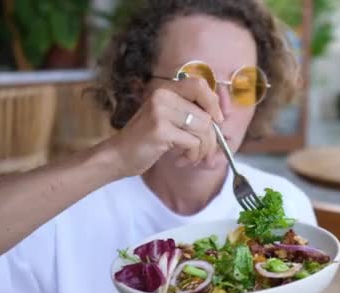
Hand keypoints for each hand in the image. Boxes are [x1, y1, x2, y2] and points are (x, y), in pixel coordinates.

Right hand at [102, 77, 223, 178]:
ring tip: (192, 157)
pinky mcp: (160, 130)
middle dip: (211, 139)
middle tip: (205, 152)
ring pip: (203, 129)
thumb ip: (190, 113)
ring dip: (203, 149)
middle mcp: (162, 97)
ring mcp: (160, 112)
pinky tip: (182, 160)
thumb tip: (221, 117)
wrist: (118, 156)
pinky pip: (193, 143)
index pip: (199, 85)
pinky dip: (193, 155)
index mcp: (165, 90)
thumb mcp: (169, 120)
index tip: (218, 120)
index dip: (214, 102)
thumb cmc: (147, 140)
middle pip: (206, 115)